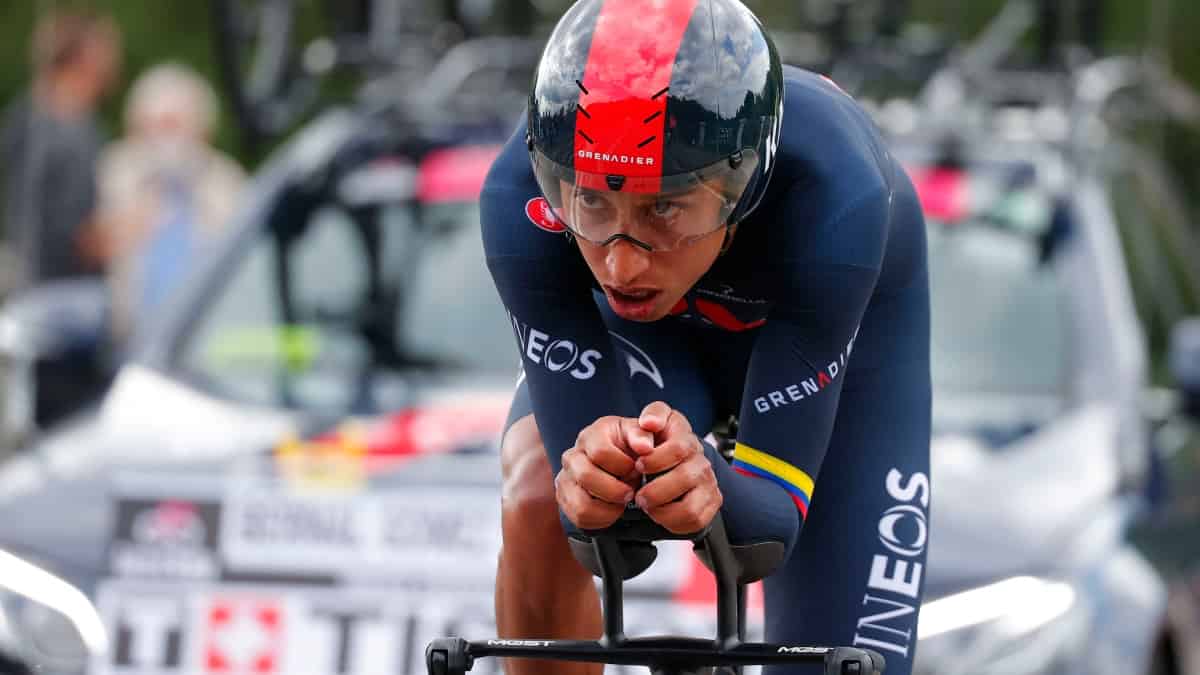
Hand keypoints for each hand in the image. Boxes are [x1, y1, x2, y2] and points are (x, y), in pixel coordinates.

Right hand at [556, 416, 644, 529]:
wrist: (618, 462)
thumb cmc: (628, 447)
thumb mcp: (639, 435)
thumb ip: (643, 436)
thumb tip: (644, 447)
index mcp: (590, 436)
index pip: (600, 452)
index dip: (622, 466)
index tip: (637, 469)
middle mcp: (571, 456)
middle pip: (586, 476)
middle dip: (615, 490)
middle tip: (631, 492)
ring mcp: (565, 478)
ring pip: (581, 504)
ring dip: (608, 508)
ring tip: (621, 501)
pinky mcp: (564, 498)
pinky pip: (580, 518)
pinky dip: (602, 518)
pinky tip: (613, 508)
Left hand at [631, 402, 721, 534]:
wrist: (669, 462)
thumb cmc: (654, 444)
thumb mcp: (650, 424)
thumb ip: (651, 417)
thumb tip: (649, 423)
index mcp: (685, 436)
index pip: (680, 446)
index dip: (656, 459)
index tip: (639, 464)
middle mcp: (700, 457)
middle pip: (686, 478)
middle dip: (655, 490)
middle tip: (639, 494)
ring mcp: (708, 481)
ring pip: (690, 506)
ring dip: (663, 509)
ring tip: (648, 505)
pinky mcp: (712, 501)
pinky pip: (694, 519)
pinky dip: (671, 521)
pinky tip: (660, 512)